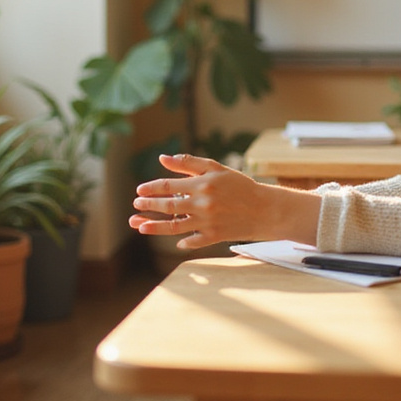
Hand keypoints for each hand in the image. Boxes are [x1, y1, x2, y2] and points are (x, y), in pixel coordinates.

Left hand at [128, 153, 320, 249]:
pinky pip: (192, 241)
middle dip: (148, 207)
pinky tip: (174, 240)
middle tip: (136, 206)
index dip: (151, 188)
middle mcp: (202, 204)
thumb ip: (189, 163)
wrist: (265, 209)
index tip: (139, 191)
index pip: (168, 186)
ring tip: (139, 226)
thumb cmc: (240, 185)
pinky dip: (182, 241)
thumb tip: (162, 158)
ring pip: (173, 227)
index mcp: (202, 184)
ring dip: (153, 227)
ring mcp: (207, 222)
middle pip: (167, 206)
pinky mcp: (214, 237)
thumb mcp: (216, 168)